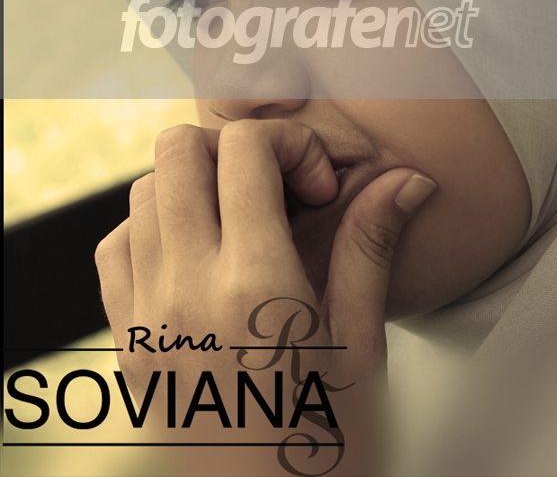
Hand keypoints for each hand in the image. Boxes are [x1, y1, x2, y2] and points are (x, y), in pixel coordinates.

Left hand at [95, 120, 435, 475]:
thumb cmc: (322, 450)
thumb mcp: (360, 347)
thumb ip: (369, 248)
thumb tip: (405, 182)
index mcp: (256, 287)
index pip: (244, 150)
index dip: (291, 145)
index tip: (318, 188)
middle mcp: (187, 290)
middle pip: (178, 151)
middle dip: (233, 149)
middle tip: (276, 188)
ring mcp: (147, 315)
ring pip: (144, 191)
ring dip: (194, 186)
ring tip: (242, 221)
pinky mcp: (127, 340)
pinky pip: (116, 247)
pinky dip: (151, 228)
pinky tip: (196, 253)